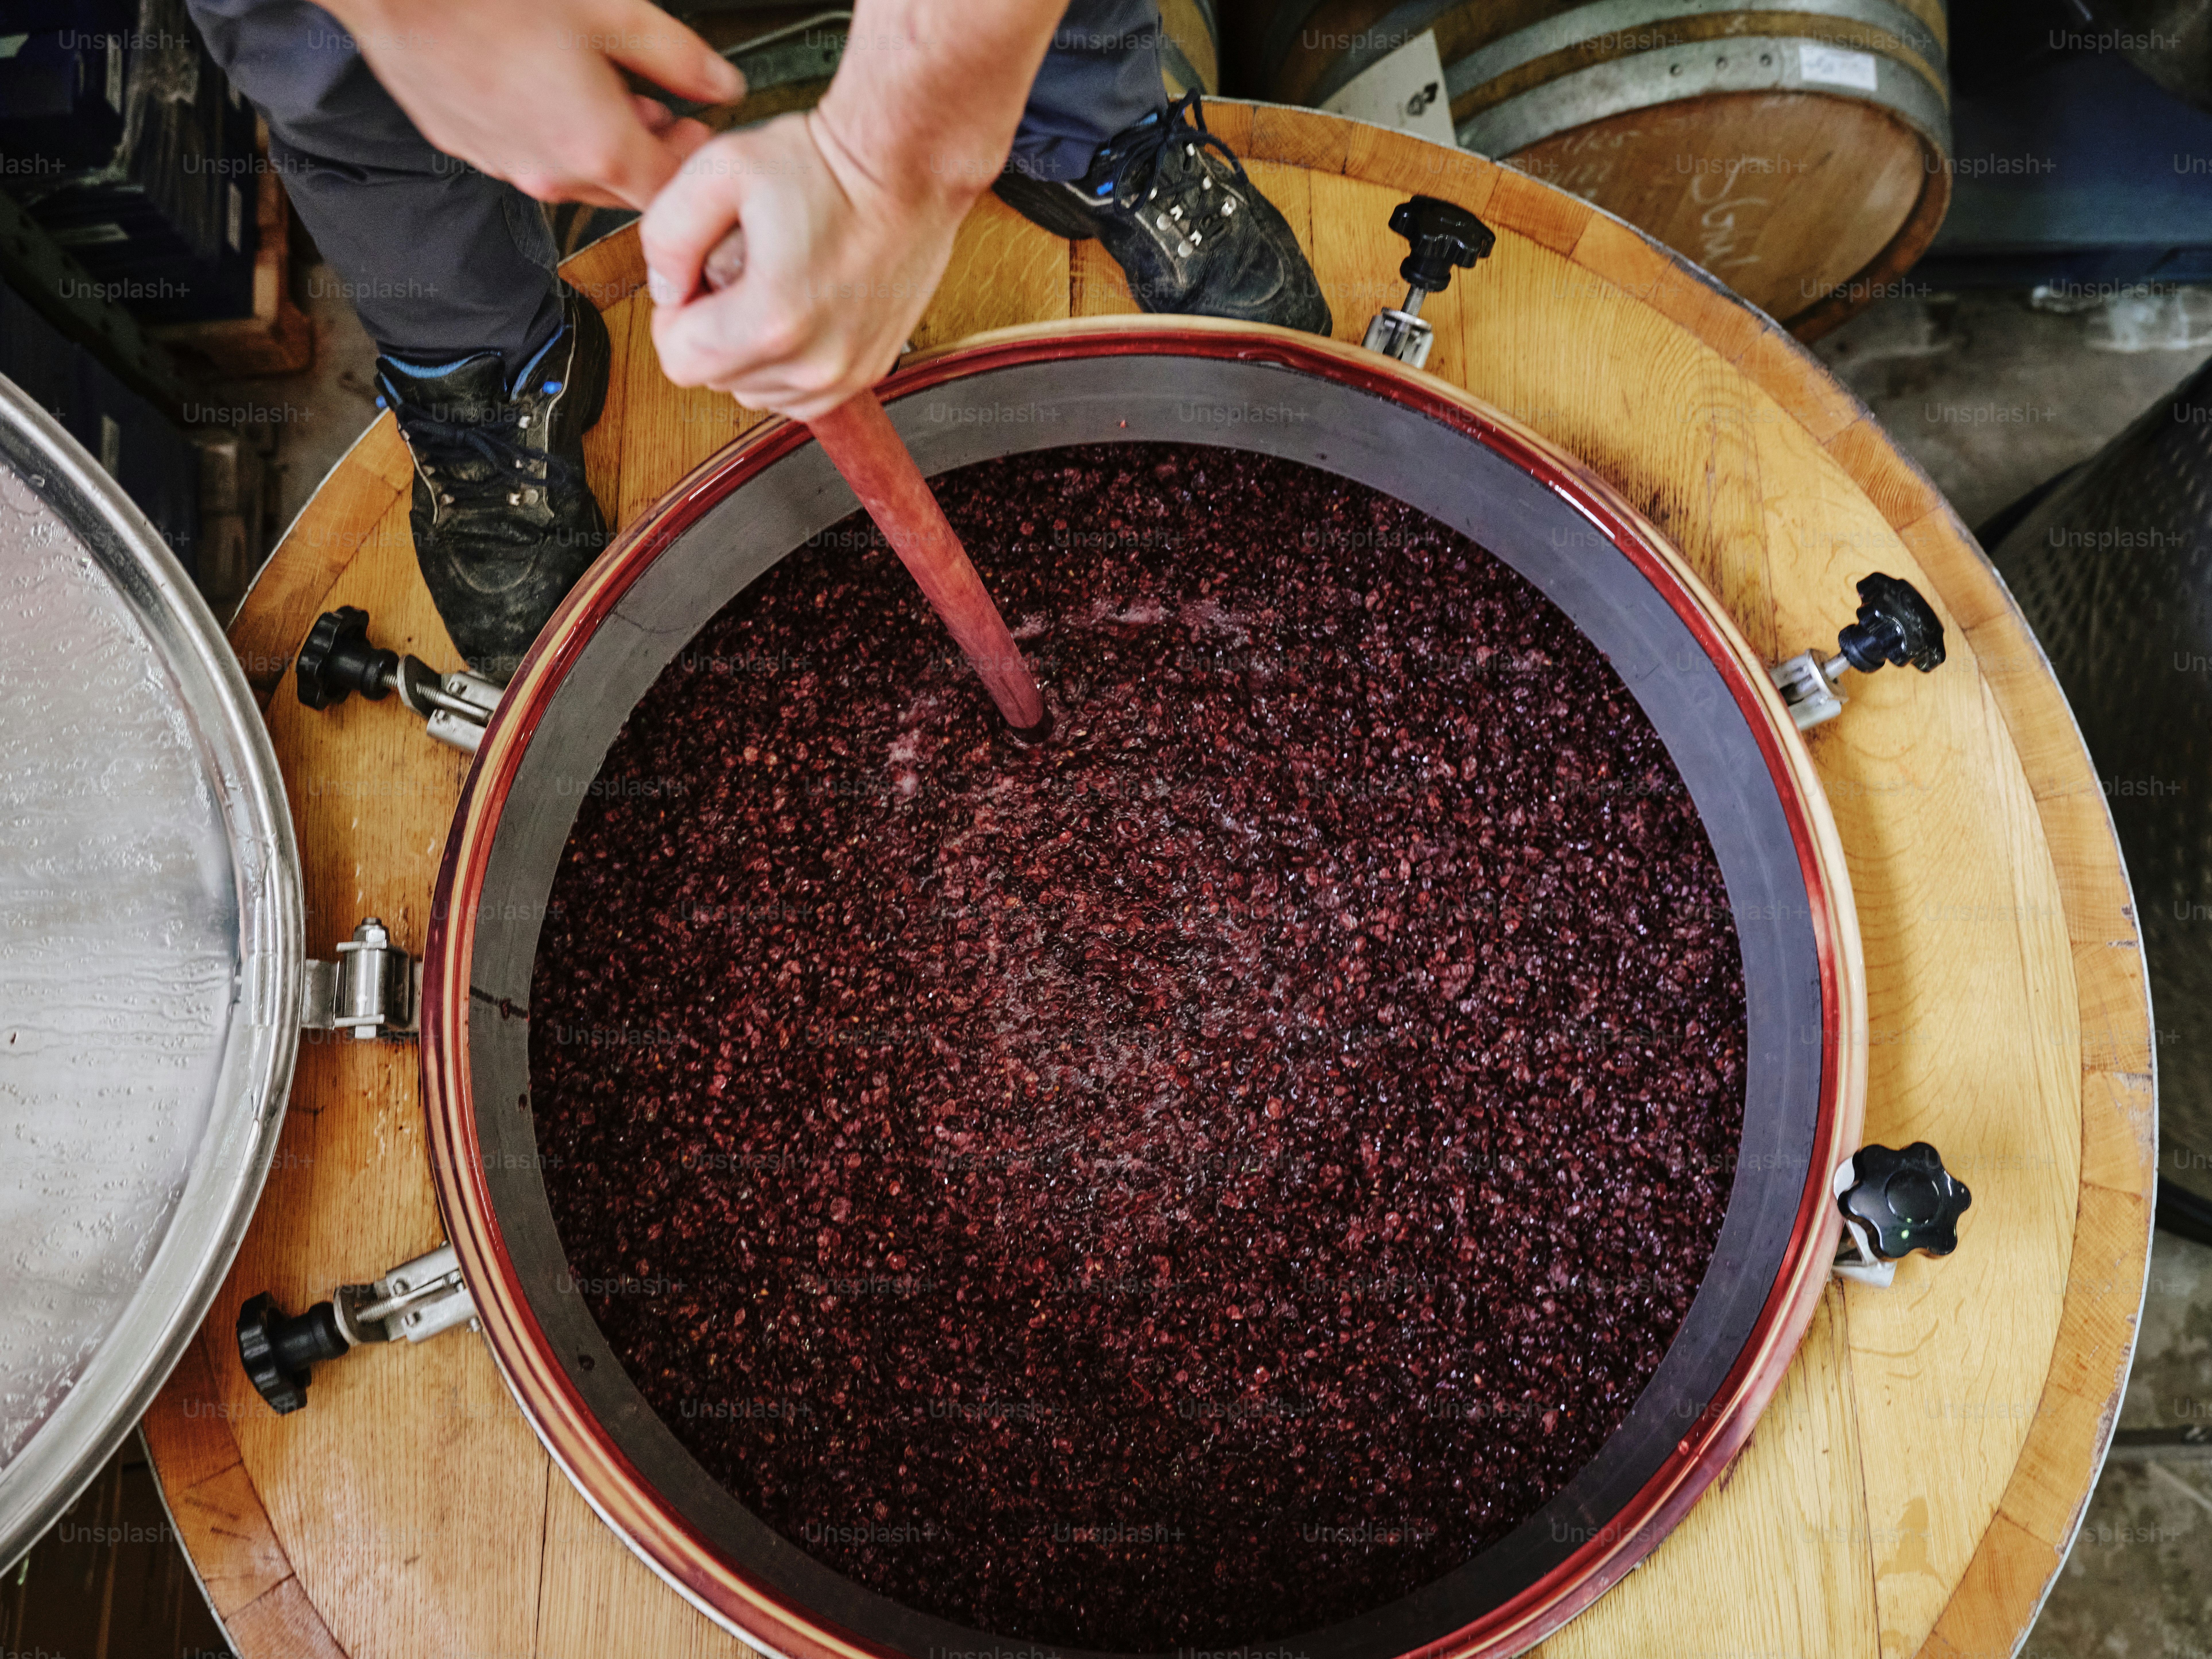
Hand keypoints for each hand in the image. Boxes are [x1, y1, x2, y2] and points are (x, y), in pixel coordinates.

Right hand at [326, 0, 743, 207]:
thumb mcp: (613, 13)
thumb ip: (678, 58)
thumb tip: (723, 84)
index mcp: (597, 148)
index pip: (669, 193)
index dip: (694, 168)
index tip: (699, 133)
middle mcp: (550, 172)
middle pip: (624, 189)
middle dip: (651, 154)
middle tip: (662, 111)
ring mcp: (504, 164)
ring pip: (573, 172)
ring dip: (599, 141)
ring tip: (604, 89)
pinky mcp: (468, 145)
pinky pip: (525, 152)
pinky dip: (549, 130)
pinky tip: (546, 85)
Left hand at [641, 112, 975, 419]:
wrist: (906, 168)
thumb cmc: (823, 165)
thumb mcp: (720, 170)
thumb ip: (666, 234)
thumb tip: (664, 289)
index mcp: (772, 322)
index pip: (679, 360)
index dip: (674, 315)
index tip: (697, 276)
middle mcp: (814, 364)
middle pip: (717, 378)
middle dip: (711, 330)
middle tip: (738, 273)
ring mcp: (846, 374)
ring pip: (756, 391)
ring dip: (747, 350)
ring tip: (772, 289)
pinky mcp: (868, 371)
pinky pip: (799, 394)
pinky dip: (786, 361)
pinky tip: (799, 310)